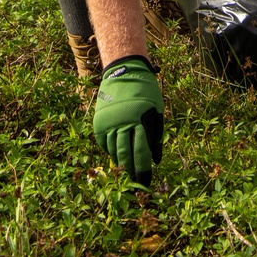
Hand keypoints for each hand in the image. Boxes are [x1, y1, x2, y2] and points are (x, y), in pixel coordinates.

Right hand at [93, 56, 163, 184]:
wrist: (123, 71)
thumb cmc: (145, 91)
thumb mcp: (157, 109)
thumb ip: (156, 135)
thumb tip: (155, 160)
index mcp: (141, 119)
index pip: (142, 153)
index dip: (144, 171)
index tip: (145, 184)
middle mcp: (123, 122)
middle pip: (126, 156)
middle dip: (131, 173)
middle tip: (134, 185)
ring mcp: (109, 122)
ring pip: (114, 151)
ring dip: (121, 163)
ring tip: (127, 172)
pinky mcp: (99, 121)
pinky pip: (104, 144)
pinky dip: (111, 151)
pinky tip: (117, 155)